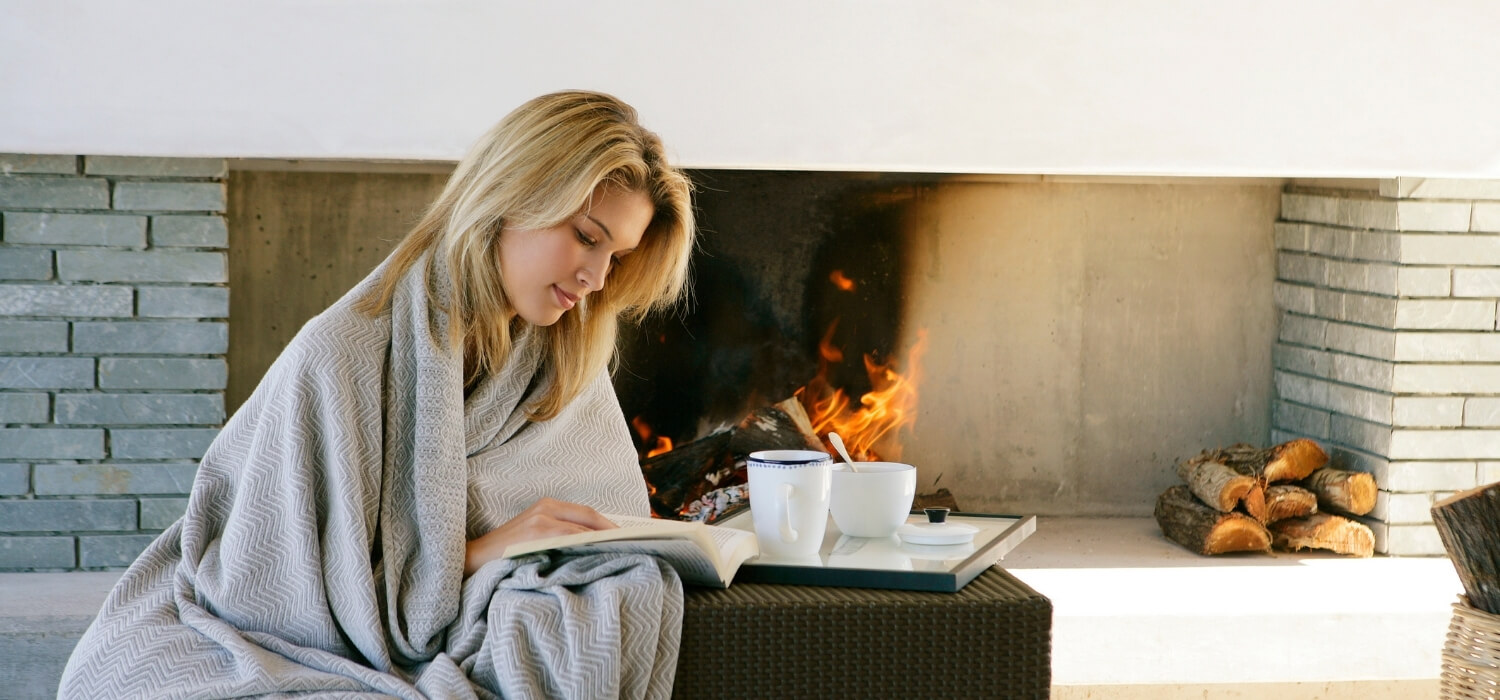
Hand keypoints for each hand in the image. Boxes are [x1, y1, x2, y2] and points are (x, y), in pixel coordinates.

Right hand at [464, 497, 615, 575]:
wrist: (471, 558)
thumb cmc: (506, 554)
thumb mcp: (535, 539)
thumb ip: (560, 537)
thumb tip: (594, 547)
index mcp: (547, 506)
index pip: (587, 513)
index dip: (610, 523)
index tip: (629, 535)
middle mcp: (545, 507)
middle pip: (590, 516)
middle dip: (614, 529)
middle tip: (635, 542)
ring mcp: (540, 518)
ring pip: (583, 526)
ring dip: (605, 537)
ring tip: (623, 548)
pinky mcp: (535, 531)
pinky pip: (569, 536)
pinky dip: (587, 542)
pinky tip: (600, 552)